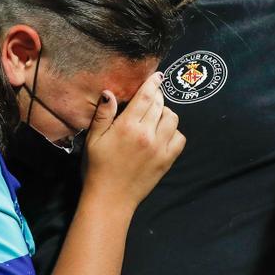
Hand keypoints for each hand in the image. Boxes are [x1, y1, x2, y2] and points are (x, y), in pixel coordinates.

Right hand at [83, 73, 184, 206]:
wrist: (110, 199)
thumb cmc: (97, 168)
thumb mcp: (94, 139)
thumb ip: (103, 115)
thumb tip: (109, 93)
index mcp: (128, 126)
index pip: (146, 97)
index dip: (153, 83)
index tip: (158, 76)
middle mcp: (147, 135)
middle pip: (160, 105)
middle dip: (157, 97)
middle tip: (151, 98)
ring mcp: (160, 148)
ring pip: (173, 119)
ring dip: (165, 114)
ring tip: (155, 117)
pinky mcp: (167, 160)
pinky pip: (180, 138)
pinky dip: (174, 132)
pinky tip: (163, 135)